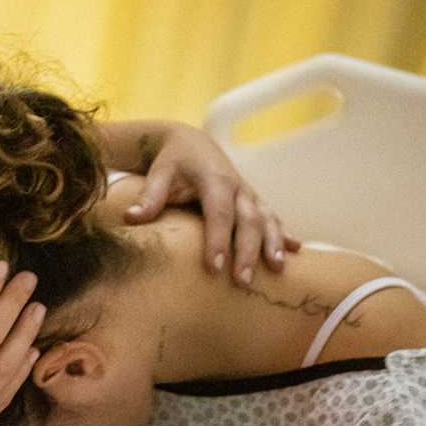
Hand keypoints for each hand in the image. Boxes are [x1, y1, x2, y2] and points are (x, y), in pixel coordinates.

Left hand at [102, 120, 299, 284]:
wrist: (190, 144)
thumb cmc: (171, 162)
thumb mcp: (158, 175)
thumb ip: (149, 197)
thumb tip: (131, 218)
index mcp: (214, 180)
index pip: (218, 213)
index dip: (218, 239)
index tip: (214, 266)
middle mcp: (238, 187)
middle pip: (248, 221)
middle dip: (247, 251)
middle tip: (241, 282)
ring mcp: (249, 195)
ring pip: (267, 219)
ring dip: (273, 244)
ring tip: (277, 269)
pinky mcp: (254, 202)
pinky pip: (273, 218)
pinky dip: (284, 234)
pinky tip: (295, 251)